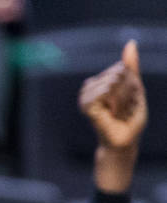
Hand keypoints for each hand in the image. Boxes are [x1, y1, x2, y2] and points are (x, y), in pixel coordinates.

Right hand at [79, 40, 147, 192]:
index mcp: (100, 81)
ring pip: (114, 80)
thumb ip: (131, 66)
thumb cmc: (129, 118)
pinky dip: (117, 103)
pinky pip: (107, 90)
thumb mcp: (135, 88)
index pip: (122, 68)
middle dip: (128, 91)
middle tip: (124, 109)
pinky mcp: (86, 105)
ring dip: (124, 99)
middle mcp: (90, 86)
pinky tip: (112, 114)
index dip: (131, 84)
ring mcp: (86, 96)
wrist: (124, 142)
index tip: (128, 101)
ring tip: (118, 113)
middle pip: (118, 72)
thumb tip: (130, 43)